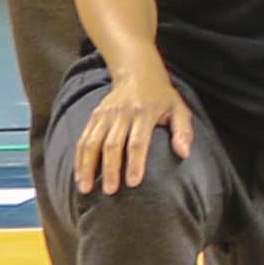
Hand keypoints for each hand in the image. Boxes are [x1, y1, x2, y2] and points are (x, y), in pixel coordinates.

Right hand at [76, 61, 192, 200]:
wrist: (138, 72)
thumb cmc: (162, 97)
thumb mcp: (178, 109)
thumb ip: (183, 131)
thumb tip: (184, 153)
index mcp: (144, 113)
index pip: (138, 141)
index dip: (135, 162)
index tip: (133, 183)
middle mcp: (122, 113)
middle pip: (113, 144)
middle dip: (110, 169)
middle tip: (110, 191)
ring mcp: (105, 114)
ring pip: (93, 142)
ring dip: (88, 166)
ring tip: (86, 188)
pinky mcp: (94, 116)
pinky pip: (84, 138)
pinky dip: (79, 158)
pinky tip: (79, 176)